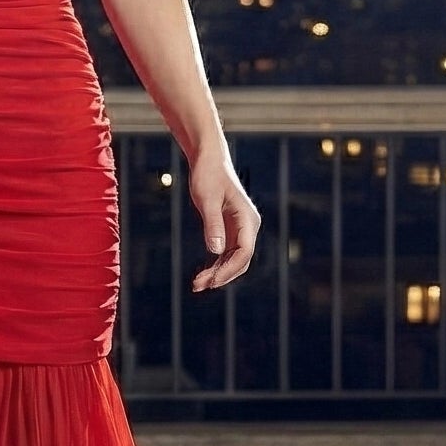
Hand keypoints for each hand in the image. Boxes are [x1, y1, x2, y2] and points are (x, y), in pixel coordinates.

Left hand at [188, 147, 259, 291]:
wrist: (208, 160)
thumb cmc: (208, 176)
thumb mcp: (207, 199)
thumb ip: (213, 224)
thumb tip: (216, 251)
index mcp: (248, 219)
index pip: (244, 252)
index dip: (229, 270)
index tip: (211, 280)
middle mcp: (248, 226)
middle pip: (240, 260)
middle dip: (222, 275)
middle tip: (199, 285)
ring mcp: (240, 229)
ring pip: (232, 259)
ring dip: (217, 273)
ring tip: (197, 284)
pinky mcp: (229, 229)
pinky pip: (225, 253)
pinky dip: (215, 264)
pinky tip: (202, 274)